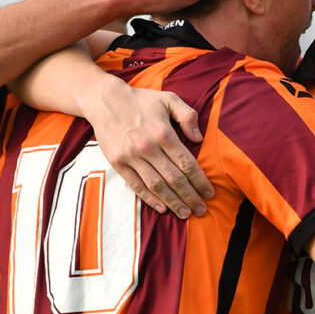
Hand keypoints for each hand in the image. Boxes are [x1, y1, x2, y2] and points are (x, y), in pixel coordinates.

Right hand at [81, 76, 212, 218]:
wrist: (104, 100)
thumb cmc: (141, 100)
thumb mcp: (168, 99)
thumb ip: (187, 115)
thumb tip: (199, 138)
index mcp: (163, 133)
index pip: (186, 163)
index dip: (200, 181)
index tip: (209, 193)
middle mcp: (148, 147)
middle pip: (174, 178)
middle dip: (190, 196)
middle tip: (202, 210)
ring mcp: (131, 157)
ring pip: (156, 186)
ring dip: (173, 202)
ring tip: (185, 214)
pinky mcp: (118, 163)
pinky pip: (136, 185)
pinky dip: (150, 199)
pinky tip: (162, 208)